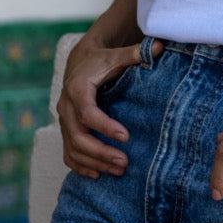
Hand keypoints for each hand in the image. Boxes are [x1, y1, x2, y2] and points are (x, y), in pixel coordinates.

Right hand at [57, 38, 161, 178]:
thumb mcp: (117, 55)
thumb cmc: (102, 61)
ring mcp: (64, 121)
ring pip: (73, 148)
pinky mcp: (65, 130)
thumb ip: (135, 54)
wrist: (80, 62)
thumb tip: (158, 47)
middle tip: (125, 162)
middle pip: (78, 137)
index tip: (126, 136)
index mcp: (78, 89)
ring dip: (95, 163)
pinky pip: (68, 153)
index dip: (105, 126)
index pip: (87, 113)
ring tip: (119, 171)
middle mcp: (66, 106)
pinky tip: (98, 175)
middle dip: (100, 152)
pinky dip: (80, 166)